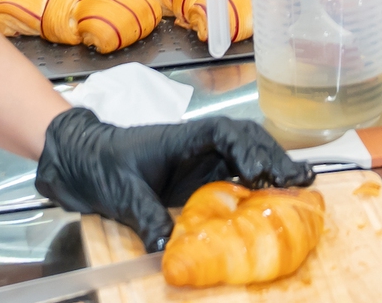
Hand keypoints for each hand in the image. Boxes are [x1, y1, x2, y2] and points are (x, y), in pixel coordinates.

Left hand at [35, 108, 309, 251]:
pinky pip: (235, 177)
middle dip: (273, 156)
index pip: (223, 133)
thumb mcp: (122, 193)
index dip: (246, 149)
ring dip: (272, 166)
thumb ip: (145, 216)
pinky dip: (258, 184)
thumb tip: (167, 249)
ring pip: (246, 155)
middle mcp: (198, 145)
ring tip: (300, 183)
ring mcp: (201, 160)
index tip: (258, 172)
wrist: (82, 160)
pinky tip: (275, 197)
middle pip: (245, 140)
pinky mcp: (199, 178)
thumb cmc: (101, 164)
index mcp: (182, 138)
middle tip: (296, 179)